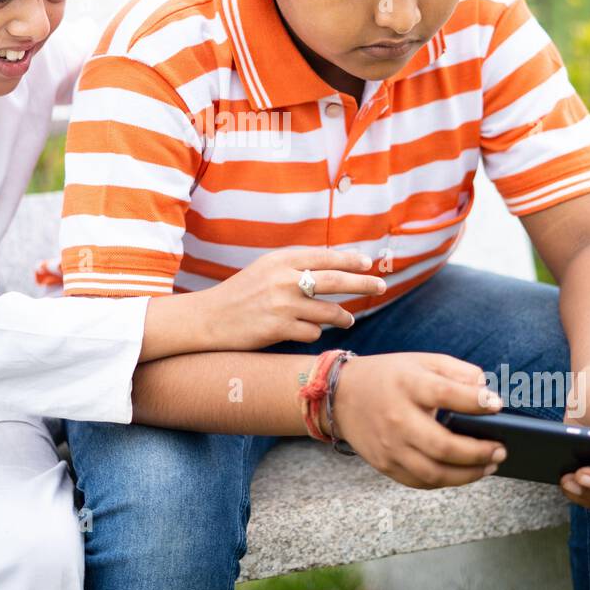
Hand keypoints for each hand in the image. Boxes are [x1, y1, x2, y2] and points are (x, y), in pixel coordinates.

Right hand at [195, 247, 386, 349]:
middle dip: (363, 283)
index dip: (350, 259)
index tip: (368, 262)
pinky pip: (312, 333)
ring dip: (342, 317)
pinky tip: (304, 332)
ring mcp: (282, 304)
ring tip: (346, 319)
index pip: (325, 257)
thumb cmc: (241, 293)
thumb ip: (295, 265)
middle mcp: (283, 279)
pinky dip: (313, 333)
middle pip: (335, 280)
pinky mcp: (278, 329)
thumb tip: (335, 267)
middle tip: (381, 286)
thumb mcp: (266, 269)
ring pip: (328, 311)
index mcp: (280, 259)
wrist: (208, 319)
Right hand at [330, 353, 508, 488]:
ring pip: (434, 473)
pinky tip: (464, 473)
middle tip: (500, 450)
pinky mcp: (385, 464)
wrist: (340, 396)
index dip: (476, 401)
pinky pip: (421, 482)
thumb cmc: (389, 377)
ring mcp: (389, 446)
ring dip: (468, 474)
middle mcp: (397, 418)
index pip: (446, 394)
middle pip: (443, 445)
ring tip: (489, 466)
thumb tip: (486, 388)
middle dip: (479, 452)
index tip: (497, 405)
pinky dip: (447, 481)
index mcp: (407, 385)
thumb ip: (456, 371)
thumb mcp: (420, 361)